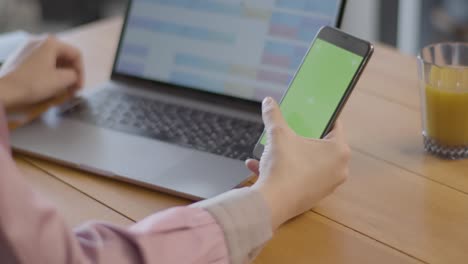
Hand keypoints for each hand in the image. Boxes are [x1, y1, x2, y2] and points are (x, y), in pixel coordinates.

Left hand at [0, 36, 82, 108]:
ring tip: (64, 88)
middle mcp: (41, 41)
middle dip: (72, 73)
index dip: (82, 72)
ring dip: (63, 74)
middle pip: (65, 56)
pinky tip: (51, 85)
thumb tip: (74, 77)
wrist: (6, 90)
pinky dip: (51, 73)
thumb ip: (75, 76)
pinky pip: (43, 63)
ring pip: (55, 60)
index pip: (76, 54)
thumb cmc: (35, 83)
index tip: (80, 87)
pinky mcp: (22, 57)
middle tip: (74, 88)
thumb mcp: (62, 80)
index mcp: (51, 43)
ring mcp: (30, 49)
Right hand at [246, 97, 349, 229]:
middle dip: (302, 138)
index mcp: (339, 151)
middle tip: (290, 131)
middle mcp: (339, 169)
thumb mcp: (277, 134)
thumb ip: (273, 115)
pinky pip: (300, 178)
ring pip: (307, 163)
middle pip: (321, 146)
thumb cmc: (283, 165)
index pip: (335, 126)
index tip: (311, 114)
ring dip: (288, 155)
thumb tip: (268, 101)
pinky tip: (259, 167)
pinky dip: (284, 171)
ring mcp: (327, 186)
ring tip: (269, 150)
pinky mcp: (313, 197)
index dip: (322, 117)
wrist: (272, 203)